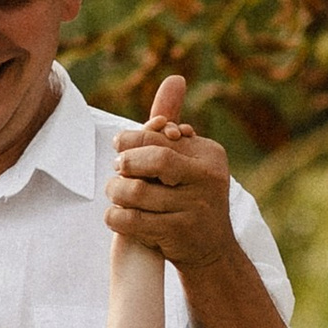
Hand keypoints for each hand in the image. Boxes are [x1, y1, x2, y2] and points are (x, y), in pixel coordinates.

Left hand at [106, 71, 236, 270]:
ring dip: (116, 192)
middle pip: (155, 161)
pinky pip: (132, 221)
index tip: (120, 146)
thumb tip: (175, 78)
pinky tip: (117, 215)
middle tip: (117, 169)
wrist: (211, 250)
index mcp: (210, 155)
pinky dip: (116, 217)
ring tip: (115, 193)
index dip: (132, 140)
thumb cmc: (190, 195)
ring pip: (138, 193)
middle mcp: (208, 180)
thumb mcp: (188, 158)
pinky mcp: (179, 235)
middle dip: (126, 163)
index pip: (162, 138)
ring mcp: (195, 209)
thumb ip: (173, 122)